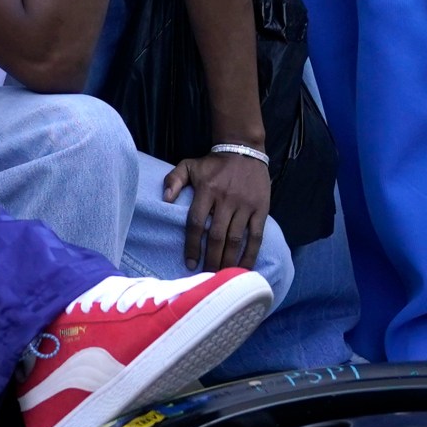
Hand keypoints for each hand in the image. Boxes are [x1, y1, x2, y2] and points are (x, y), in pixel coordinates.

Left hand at [164, 152, 271, 270]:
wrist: (244, 149)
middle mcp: (226, 199)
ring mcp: (245, 205)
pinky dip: (251, 254)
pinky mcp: (261, 209)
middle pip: (217, 236)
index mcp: (207, 190)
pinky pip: (256, 236)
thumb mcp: (189, 165)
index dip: (193, 246)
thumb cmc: (214, 163)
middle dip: (211, 260)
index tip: (190, 263)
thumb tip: (165, 199)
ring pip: (236, 239)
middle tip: (207, 277)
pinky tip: (245, 267)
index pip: (196, 223)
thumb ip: (174, 179)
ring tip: (222, 276)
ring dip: (229, 261)